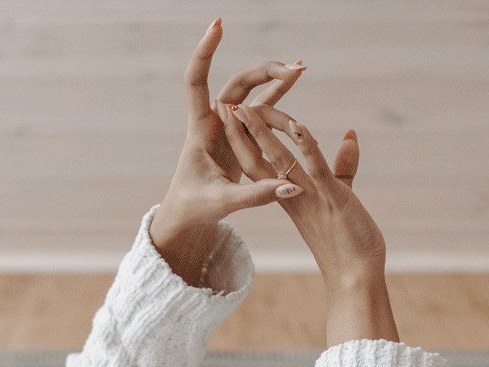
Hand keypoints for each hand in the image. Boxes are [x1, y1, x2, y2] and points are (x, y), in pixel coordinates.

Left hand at [150, 18, 307, 281]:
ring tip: (301, 68)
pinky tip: (294, 79)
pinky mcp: (239, 139)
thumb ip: (257, 195)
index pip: (196, 81)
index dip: (205, 53)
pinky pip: (259, 111)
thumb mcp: (225, 203)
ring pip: (250, 95)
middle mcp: (213, 122)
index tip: (218, 25)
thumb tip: (293, 186)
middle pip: (236, 85)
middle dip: (263, 72)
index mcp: (199, 130)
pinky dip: (276, 96)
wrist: (187, 218)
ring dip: (273, 81)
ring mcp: (227, 129)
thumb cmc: (195, 209)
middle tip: (293, 67)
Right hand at [222, 105, 385, 288]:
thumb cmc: (350, 243)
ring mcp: (310, 197)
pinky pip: (315, 169)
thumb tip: (350, 137)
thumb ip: (344, 166)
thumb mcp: (342, 198)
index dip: (245, 141)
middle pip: (259, 160)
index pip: (260, 165)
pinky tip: (297, 126)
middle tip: (225, 106)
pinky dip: (307, 146)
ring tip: (246, 108)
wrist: (355, 278)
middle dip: (241, 133)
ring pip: (279, 161)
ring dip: (262, 134)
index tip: (232, 118)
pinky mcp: (331, 198)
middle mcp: (293, 196)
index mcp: (290, 197)